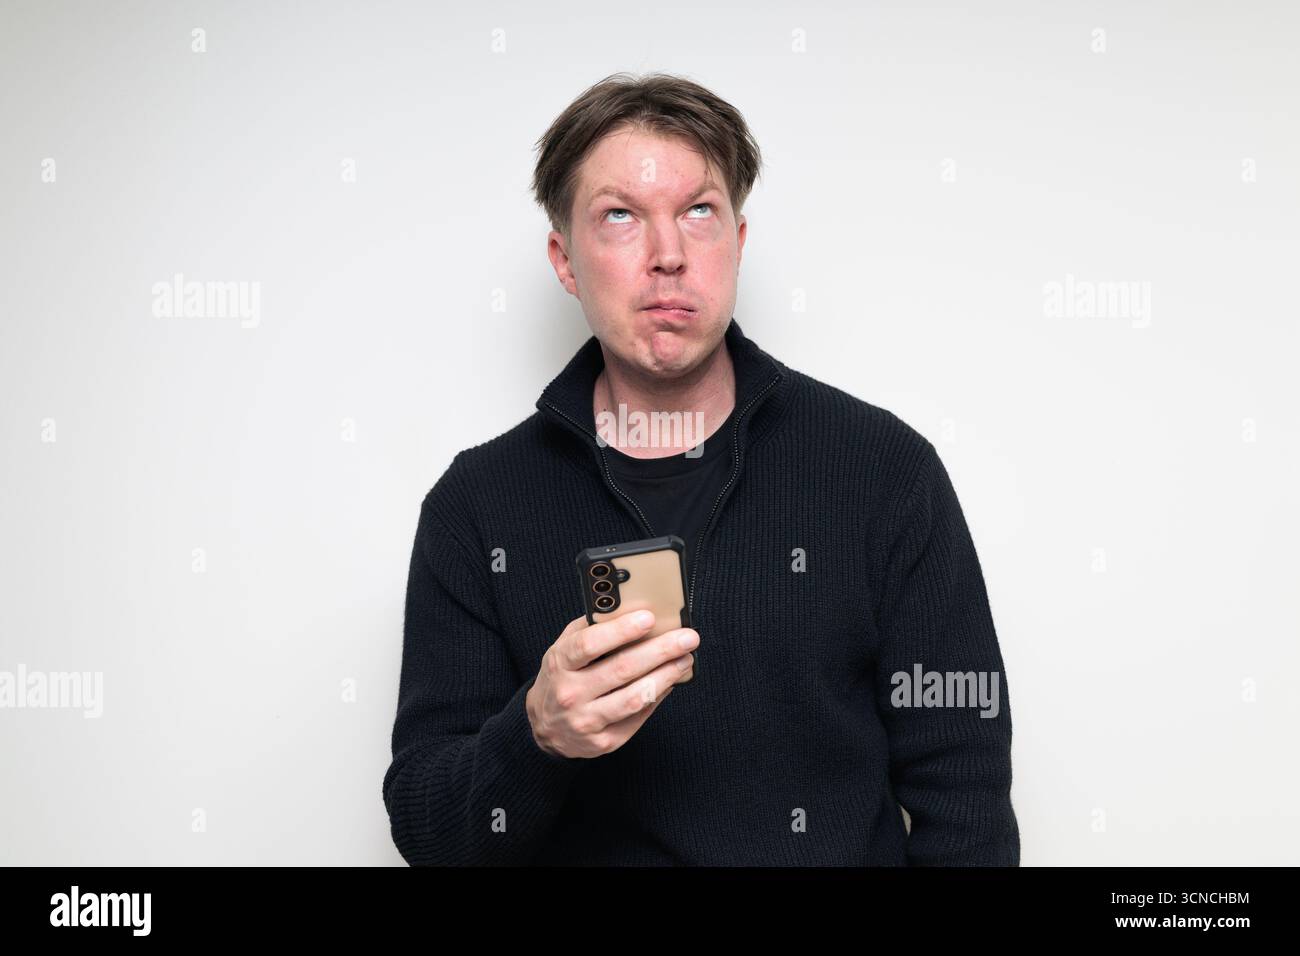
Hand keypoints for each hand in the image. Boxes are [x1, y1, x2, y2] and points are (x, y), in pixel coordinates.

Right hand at [525, 606, 697, 758]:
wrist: (545, 728)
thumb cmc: (562, 677)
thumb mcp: (564, 649)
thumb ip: (591, 629)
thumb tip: (630, 610)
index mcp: (560, 663)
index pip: (590, 644)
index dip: (621, 630)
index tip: (649, 618)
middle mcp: (570, 694)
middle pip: (621, 669)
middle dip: (660, 651)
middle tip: (687, 638)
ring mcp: (586, 721)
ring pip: (635, 697)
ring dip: (666, 676)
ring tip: (685, 660)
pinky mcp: (604, 742)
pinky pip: (638, 717)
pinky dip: (658, 697)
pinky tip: (670, 682)